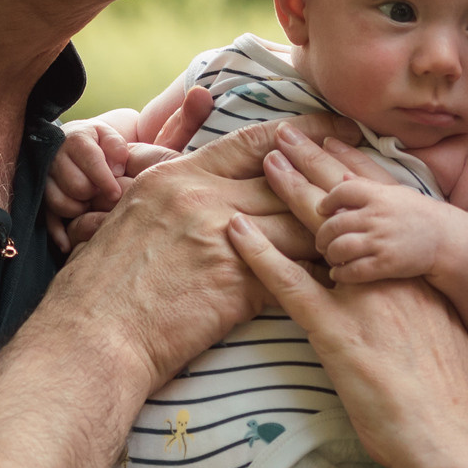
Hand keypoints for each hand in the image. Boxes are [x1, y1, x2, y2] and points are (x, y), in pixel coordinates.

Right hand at [42, 112, 352, 385]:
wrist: (93, 338)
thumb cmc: (102, 286)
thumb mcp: (131, 217)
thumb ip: (175, 195)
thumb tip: (203, 186)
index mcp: (176, 176)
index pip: (255, 141)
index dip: (302, 133)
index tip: (334, 130)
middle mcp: (202, 199)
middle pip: (288, 182)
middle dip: (334, 181)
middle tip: (374, 177)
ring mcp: (220, 240)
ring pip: (300, 226)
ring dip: (336, 233)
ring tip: (370, 234)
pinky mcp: (236, 285)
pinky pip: (296, 273)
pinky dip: (323, 276)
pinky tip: (348, 279)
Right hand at [43, 90, 213, 254]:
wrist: (113, 172)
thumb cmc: (143, 159)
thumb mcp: (160, 138)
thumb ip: (182, 120)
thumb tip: (203, 95)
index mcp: (87, 135)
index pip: (84, 148)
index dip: (104, 170)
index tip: (119, 179)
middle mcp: (64, 153)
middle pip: (72, 179)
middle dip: (94, 192)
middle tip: (113, 198)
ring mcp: (52, 178)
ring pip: (59, 199)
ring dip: (79, 209)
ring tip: (98, 211)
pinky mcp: (45, 201)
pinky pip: (46, 218)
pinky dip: (59, 232)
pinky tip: (71, 243)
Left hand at [230, 128, 467, 467]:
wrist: (449, 434)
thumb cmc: (452, 394)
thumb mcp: (450, 332)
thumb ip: (427, 304)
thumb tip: (417, 297)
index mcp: (419, 270)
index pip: (384, 203)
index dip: (355, 167)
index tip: (334, 137)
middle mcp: (392, 273)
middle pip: (348, 205)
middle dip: (315, 163)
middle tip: (288, 131)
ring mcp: (364, 299)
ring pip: (317, 232)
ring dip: (286, 191)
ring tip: (264, 159)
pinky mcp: (336, 333)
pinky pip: (289, 285)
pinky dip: (259, 254)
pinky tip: (236, 231)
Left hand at [311, 160, 451, 283]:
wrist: (447, 240)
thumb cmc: (420, 214)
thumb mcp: (395, 193)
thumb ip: (367, 185)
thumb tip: (342, 175)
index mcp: (379, 196)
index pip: (342, 191)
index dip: (327, 201)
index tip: (322, 209)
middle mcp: (377, 217)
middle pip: (334, 224)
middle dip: (323, 235)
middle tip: (321, 242)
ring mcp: (381, 241)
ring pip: (340, 248)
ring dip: (330, 254)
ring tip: (331, 257)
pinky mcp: (386, 264)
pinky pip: (353, 270)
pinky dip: (341, 273)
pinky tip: (340, 273)